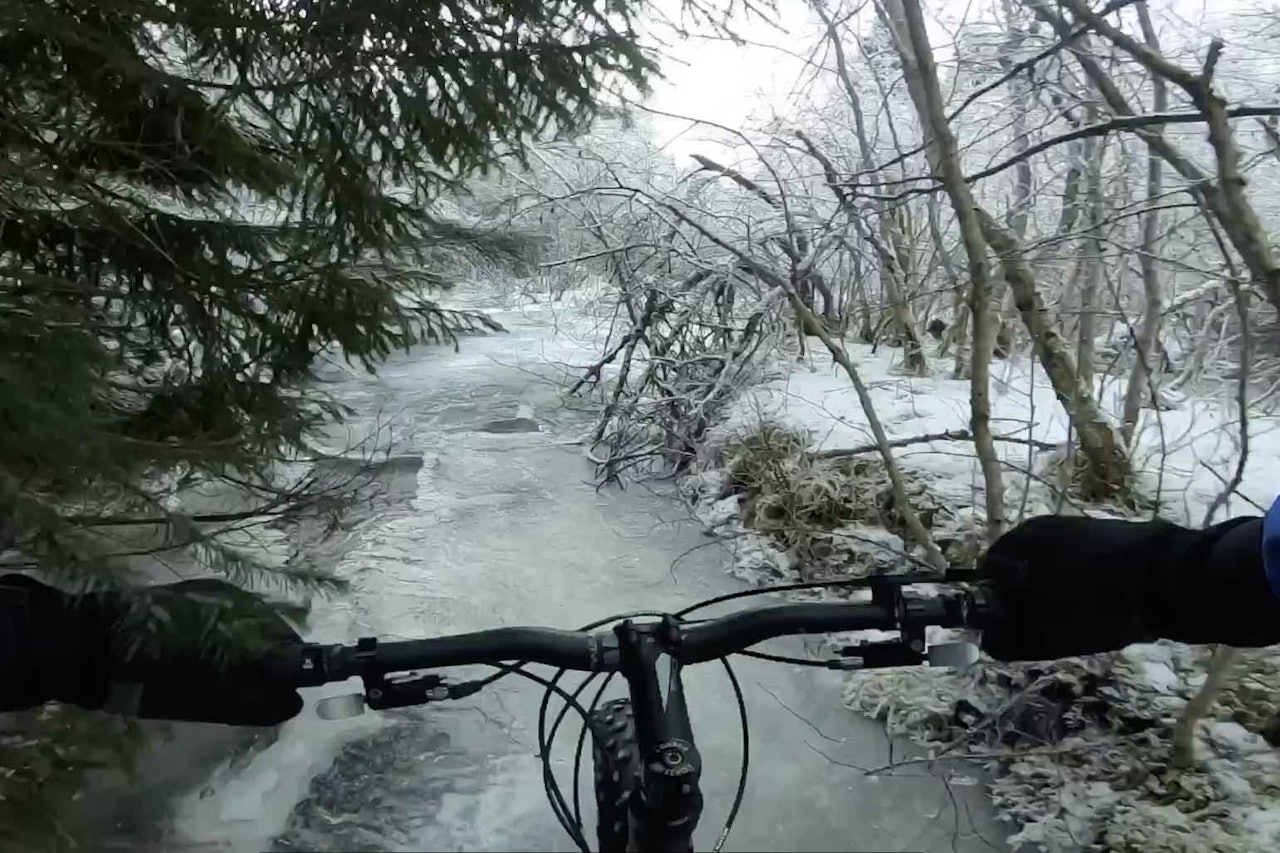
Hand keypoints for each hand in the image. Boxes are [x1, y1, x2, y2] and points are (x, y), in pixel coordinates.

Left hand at [2, 575, 304, 725]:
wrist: (99, 641)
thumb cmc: (153, 682)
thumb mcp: (209, 703)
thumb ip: (255, 702)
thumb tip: (291, 702)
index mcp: (255, 640)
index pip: (301, 654)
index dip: (314, 668)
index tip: (312, 683)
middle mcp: (251, 610)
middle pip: (284, 637)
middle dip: (278, 659)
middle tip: (260, 684)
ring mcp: (228, 595)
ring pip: (261, 623)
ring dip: (256, 643)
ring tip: (233, 666)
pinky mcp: (207, 590)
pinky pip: (238, 612)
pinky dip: (236, 630)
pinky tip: (212, 646)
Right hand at [975, 512, 1279, 660]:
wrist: (1169, 578)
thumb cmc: (1097, 607)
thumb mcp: (1045, 636)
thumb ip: (1007, 641)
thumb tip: (989, 640)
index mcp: (1015, 545)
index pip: (985, 580)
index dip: (995, 609)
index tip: (1014, 631)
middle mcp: (1035, 528)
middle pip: (1016, 571)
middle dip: (1025, 600)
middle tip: (1046, 628)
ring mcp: (1070, 526)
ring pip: (1047, 566)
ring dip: (1052, 590)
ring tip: (1078, 617)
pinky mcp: (1101, 531)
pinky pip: (1075, 560)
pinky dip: (1079, 580)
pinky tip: (1101, 601)